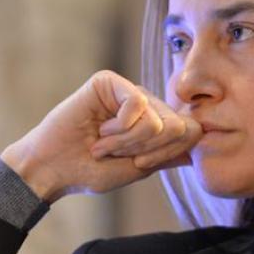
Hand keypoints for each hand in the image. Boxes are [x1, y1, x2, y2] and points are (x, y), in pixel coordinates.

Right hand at [0, 70, 202, 202]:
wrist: (55, 169)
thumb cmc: (92, 171)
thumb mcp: (138, 169)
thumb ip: (168, 155)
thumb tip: (198, 145)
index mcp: (156, 122)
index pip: (191, 131)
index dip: (168, 153)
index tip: (138, 165)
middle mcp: (145, 103)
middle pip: (178, 126)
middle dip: (147, 150)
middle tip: (118, 154)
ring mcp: (128, 90)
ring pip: (157, 118)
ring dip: (128, 141)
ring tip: (104, 143)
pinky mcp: (108, 82)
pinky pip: (138, 103)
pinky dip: (119, 127)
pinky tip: (100, 130)